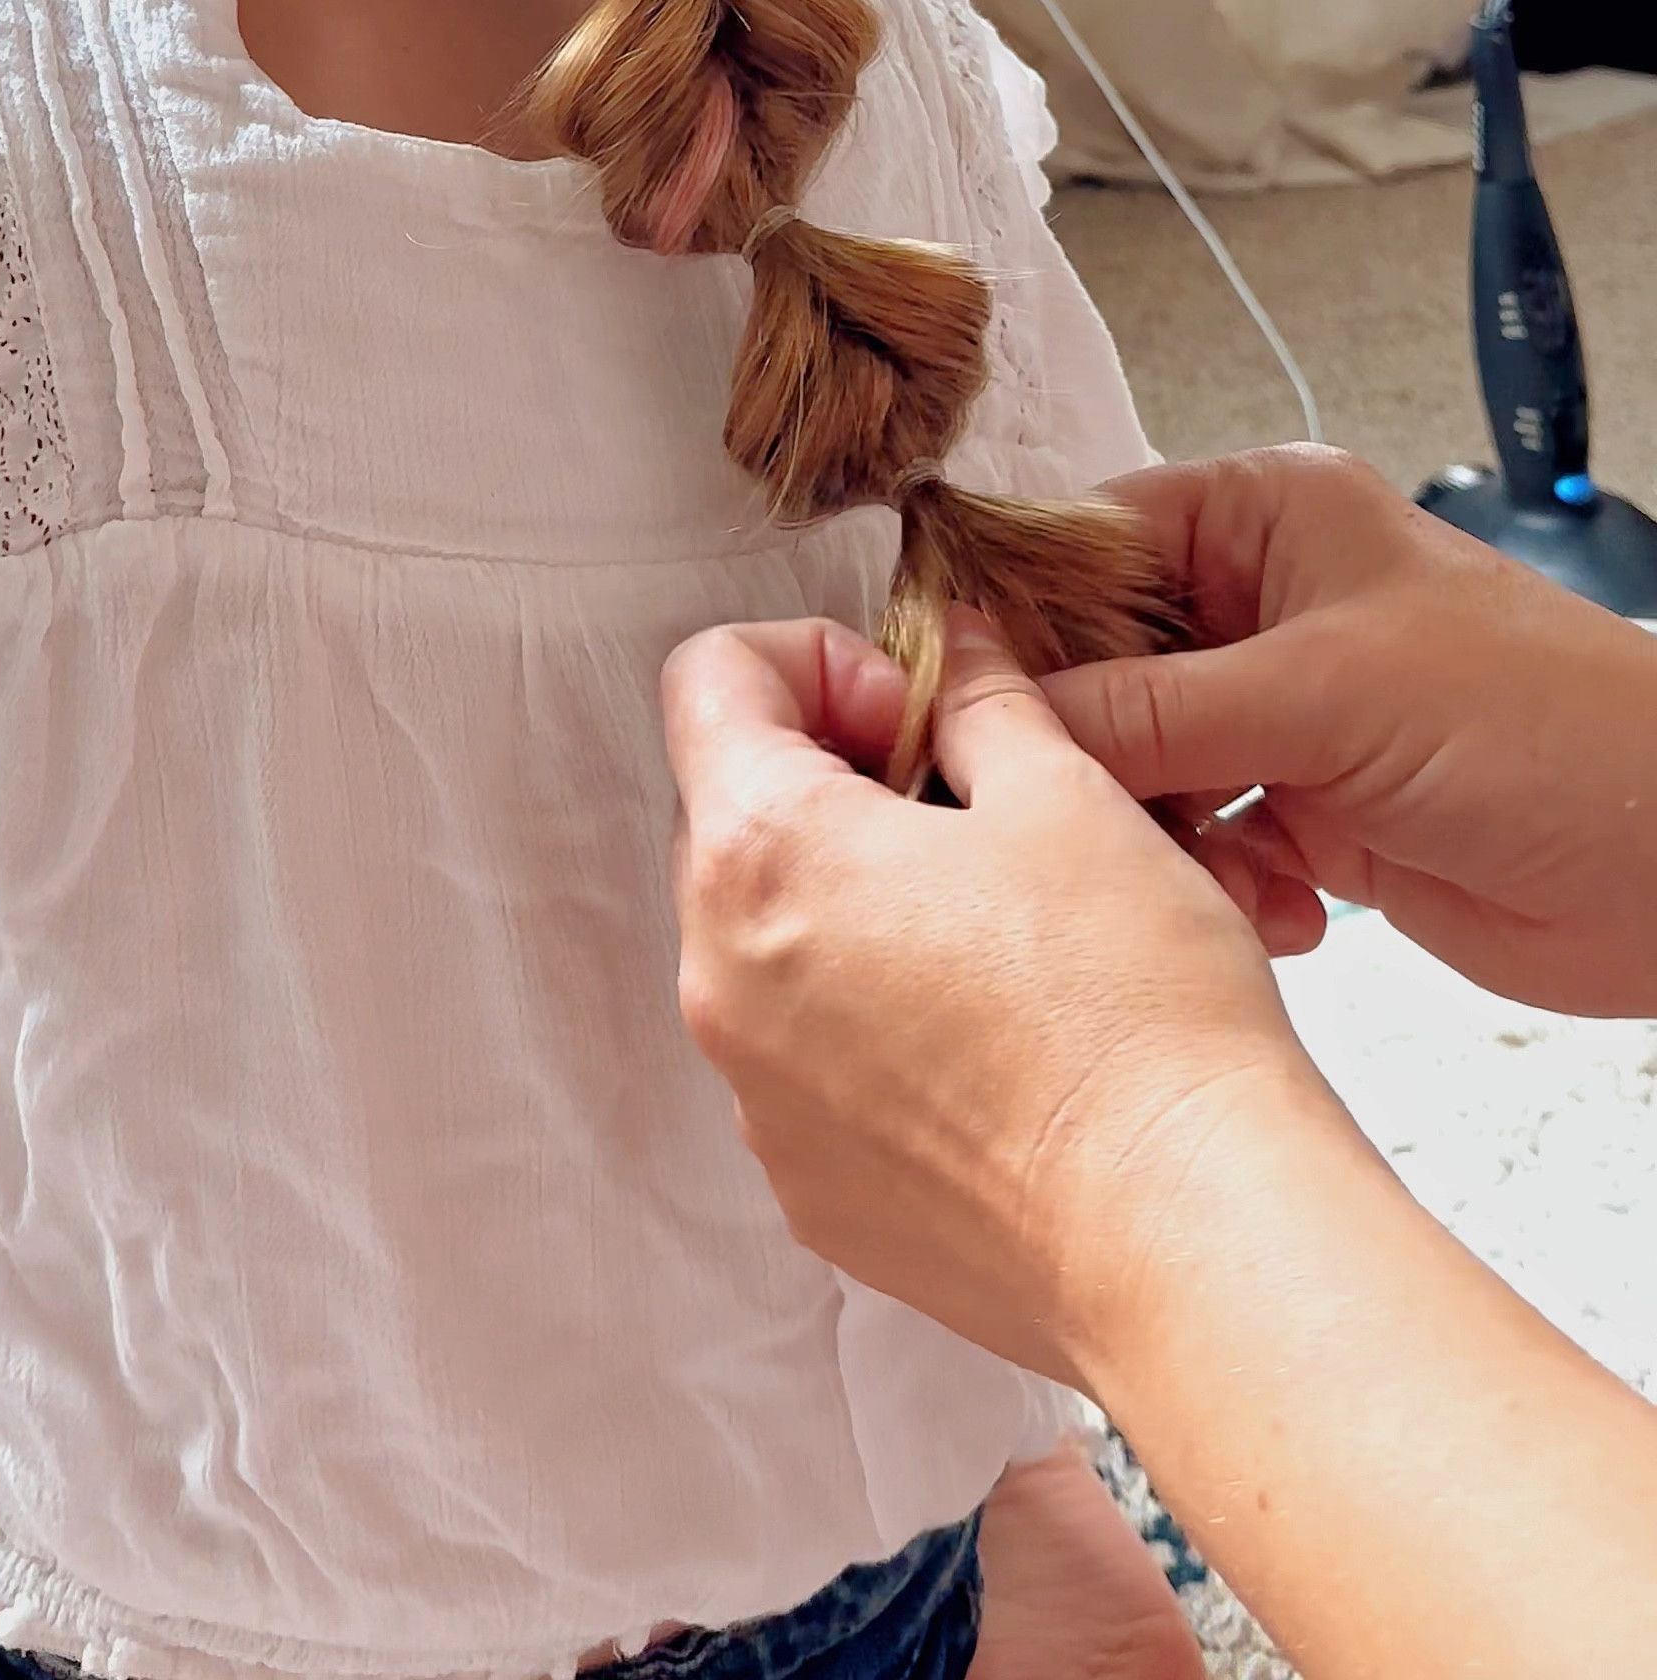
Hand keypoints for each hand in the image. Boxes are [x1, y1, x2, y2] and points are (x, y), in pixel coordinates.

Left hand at [663, 612, 1323, 1384]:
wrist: (1187, 1237)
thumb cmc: (1130, 1013)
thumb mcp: (1065, 794)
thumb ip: (982, 701)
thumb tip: (954, 659)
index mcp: (762, 856)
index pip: (708, 681)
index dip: (817, 662)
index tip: (914, 710)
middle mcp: (724, 984)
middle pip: (730, 816)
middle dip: (834, 781)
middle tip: (964, 805)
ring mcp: (760, 1105)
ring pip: (770, 947)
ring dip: (853, 907)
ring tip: (996, 929)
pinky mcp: (813, 1192)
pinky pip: (808, 1066)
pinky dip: (873, 1025)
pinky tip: (994, 1040)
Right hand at [1047, 448, 1656, 1012]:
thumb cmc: (1548, 725)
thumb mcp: (1324, 694)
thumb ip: (1152, 710)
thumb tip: (999, 708)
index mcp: (1262, 518)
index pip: (1082, 544)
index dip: (1015, 619)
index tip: (954, 700)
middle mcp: (1260, 607)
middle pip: (1095, 668)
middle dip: (1088, 752)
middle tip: (1075, 817)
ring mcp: (1280, 714)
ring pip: (1137, 770)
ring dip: (1160, 834)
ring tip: (1216, 873)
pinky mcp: (1306, 815)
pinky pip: (1199, 844)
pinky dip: (1222, 884)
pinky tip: (1288, 909)